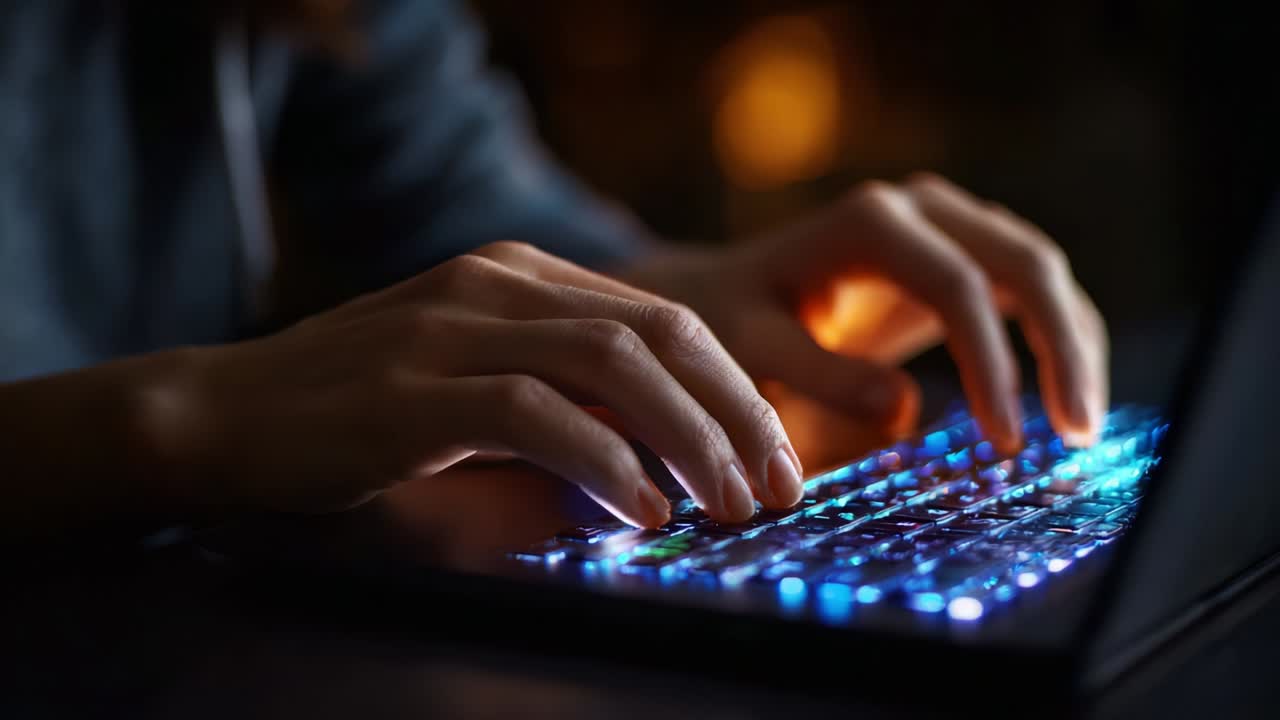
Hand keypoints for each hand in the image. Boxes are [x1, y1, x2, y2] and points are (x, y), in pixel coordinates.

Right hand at [162, 242, 803, 527]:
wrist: (223, 413)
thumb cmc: (357, 411)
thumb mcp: (474, 385)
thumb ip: (563, 402)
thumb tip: (665, 464)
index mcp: (521, 275)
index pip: (662, 319)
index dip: (734, 389)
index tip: (776, 456)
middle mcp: (496, 283)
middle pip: (658, 332)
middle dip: (734, 411)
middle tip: (776, 484)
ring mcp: (450, 326)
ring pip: (612, 362)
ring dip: (688, 436)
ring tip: (728, 503)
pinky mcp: (411, 388)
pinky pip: (535, 413)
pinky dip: (604, 462)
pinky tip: (642, 510)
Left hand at [623, 173, 1107, 453]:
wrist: (725, 293)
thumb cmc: (730, 322)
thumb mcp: (753, 349)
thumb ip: (818, 374)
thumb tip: (906, 410)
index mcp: (869, 222)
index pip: (957, 284)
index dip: (991, 361)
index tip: (1006, 440)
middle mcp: (920, 208)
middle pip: (1025, 262)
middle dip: (1063, 347)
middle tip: (1078, 435)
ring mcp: (948, 225)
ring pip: (1041, 272)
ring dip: (1074, 346)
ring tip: (1081, 432)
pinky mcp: (962, 257)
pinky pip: (1029, 292)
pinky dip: (1058, 341)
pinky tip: (1064, 403)